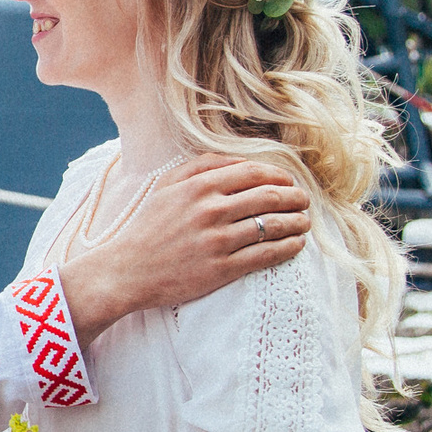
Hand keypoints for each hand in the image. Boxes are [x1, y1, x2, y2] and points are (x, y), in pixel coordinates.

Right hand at [60, 154, 309, 337]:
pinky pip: (267, 254)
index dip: (281, 176)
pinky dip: (288, 247)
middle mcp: (211, 210)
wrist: (127, 270)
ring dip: (297, 222)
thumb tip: (241, 161)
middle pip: (271, 197)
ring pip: (273, 225)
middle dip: (296, 198)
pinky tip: (296, 244)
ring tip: (304, 223)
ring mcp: (218, 240)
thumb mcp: (167, 185)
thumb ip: (202, 167)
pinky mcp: (222, 268)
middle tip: (304, 202)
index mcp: (199, 186)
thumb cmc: (149, 226)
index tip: (290, 182)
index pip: (255, 173)